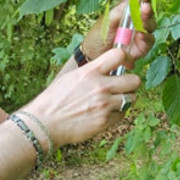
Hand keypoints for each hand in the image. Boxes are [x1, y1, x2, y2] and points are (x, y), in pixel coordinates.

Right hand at [24, 48, 140, 146]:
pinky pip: (123, 114)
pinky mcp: (105, 121)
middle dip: (130, 83)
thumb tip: (110, 68)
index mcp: (90, 71)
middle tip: (123, 87)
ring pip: (132, 98)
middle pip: (135, 80)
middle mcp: (101, 86)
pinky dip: (117, 114)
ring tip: (114, 101)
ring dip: (125, 99)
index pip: (119, 55)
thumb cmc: (55, 100)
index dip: (124, 59)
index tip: (123, 65)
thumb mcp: (72, 77)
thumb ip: (92, 72)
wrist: (45, 123)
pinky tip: (105, 113)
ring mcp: (105, 105)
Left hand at [81, 0, 155, 60]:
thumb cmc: (98, 35)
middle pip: (148, 13)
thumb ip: (123, 8)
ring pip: (151, 25)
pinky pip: (149, 41)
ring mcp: (139, 34)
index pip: (140, 2)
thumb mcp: (108, 19)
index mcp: (127, 12)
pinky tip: (141, 35)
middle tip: (145, 7)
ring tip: (142, 22)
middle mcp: (135, 21)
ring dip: (148, 23)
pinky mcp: (141, 47)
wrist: (93, 56)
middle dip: (148, 10)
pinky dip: (146, 37)